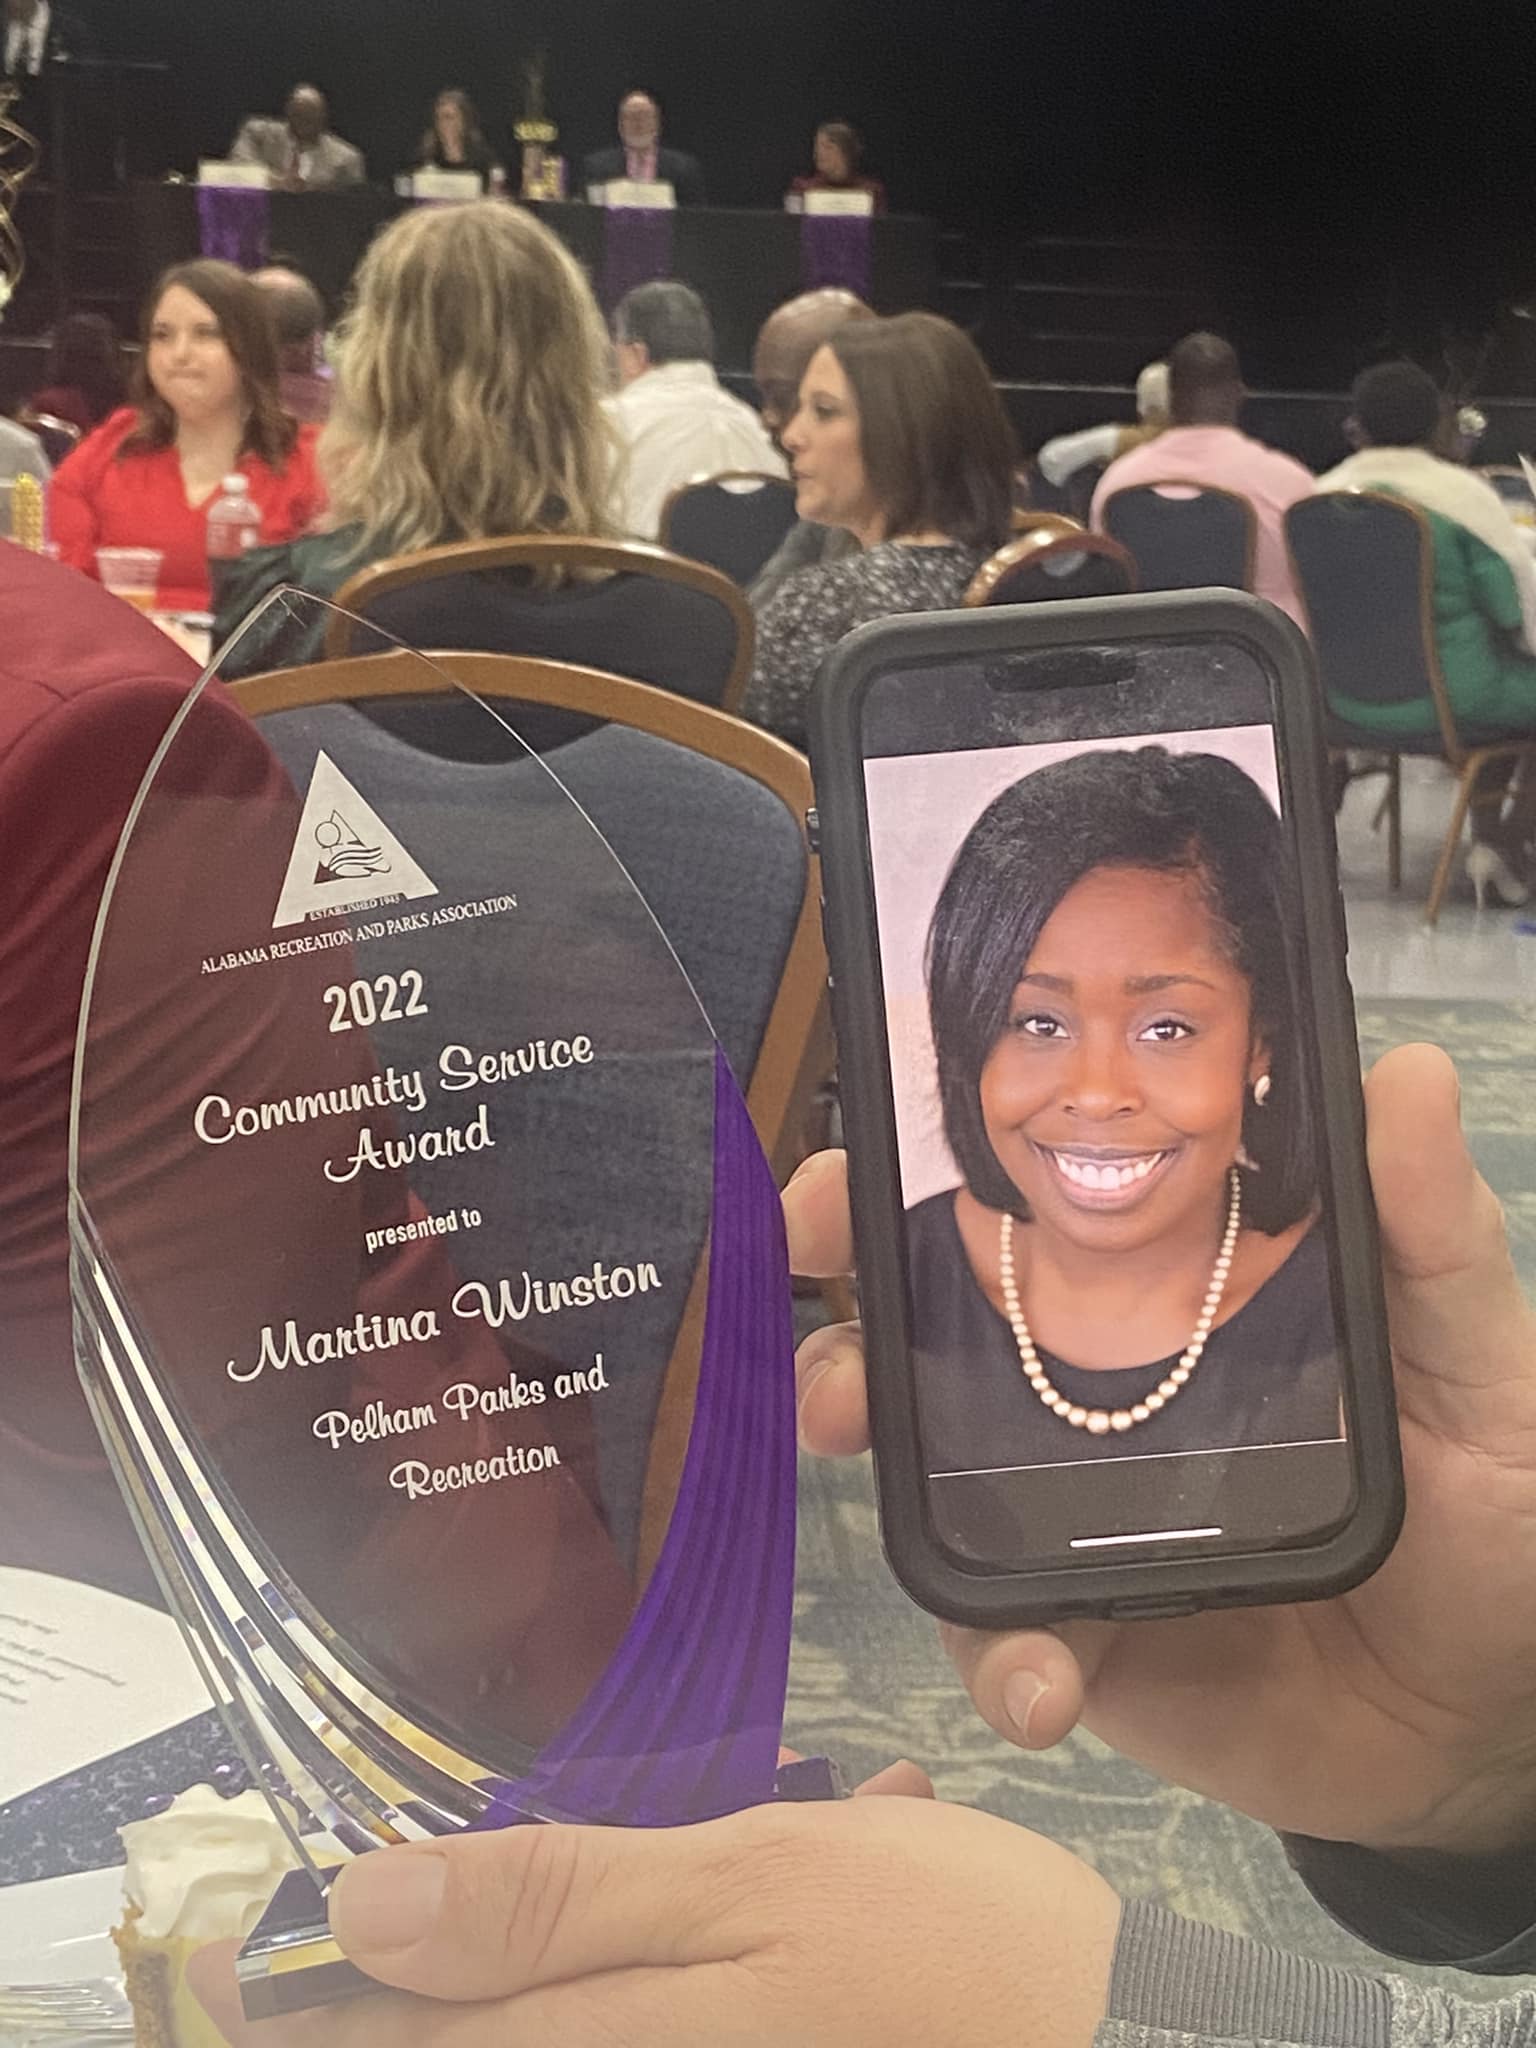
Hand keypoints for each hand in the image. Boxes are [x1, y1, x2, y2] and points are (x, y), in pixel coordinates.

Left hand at [190, 1788, 1117, 2046]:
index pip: (386, 2033)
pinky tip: (750, 1859)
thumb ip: (551, 1903)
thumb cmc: (929, 1949)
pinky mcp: (737, 2039)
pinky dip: (645, 1932)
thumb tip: (359, 1906)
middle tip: (418, 1855)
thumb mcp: (744, 1888)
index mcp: (592, 2044)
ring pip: (556, 2005)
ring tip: (651, 1838)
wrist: (1110, 2037)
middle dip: (421, 1939)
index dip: (288, 1980)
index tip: (230, 1926)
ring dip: (558, 1910)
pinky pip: (639, 2001)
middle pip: (457, 2029)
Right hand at [789, 1043, 1535, 1856]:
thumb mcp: (1476, 1359)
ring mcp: (1072, 1512)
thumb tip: (1407, 1073)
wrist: (1485, 1721)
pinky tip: (1044, 1680)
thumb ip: (1431, 1236)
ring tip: (864, 1455)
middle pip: (931, 1331)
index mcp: (1170, 1295)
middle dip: (843, 1318)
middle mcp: (1099, 1389)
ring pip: (927, 1471)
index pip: (1023, 1213)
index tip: (847, 1177)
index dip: (918, 1182)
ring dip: (873, 1457)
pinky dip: (998, 1657)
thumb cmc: (1490, 1510)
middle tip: (823, 1330)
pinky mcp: (1080, 1631)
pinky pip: (997, 1636)